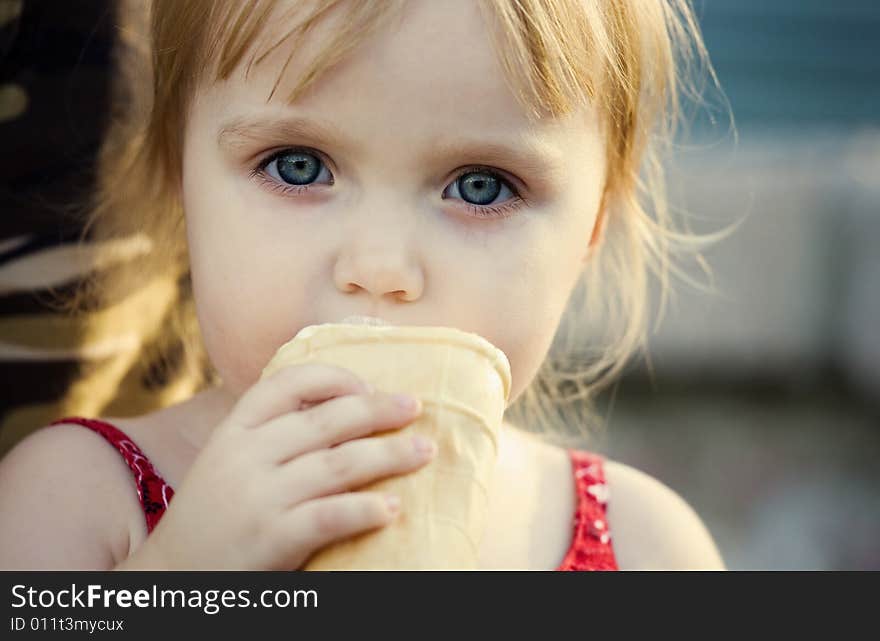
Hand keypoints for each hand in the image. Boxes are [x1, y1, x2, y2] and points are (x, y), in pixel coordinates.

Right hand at [142, 363, 433, 569]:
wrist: (173, 577)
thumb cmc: (214, 515)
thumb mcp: (228, 461)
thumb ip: (270, 435)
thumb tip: (342, 407)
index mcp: (234, 430)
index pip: (287, 382)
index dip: (334, 377)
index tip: (367, 385)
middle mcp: (246, 455)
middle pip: (326, 420)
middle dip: (378, 410)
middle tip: (416, 407)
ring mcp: (259, 497)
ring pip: (339, 464)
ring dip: (390, 455)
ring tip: (424, 451)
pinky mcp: (271, 538)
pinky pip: (328, 516)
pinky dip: (364, 510)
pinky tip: (393, 508)